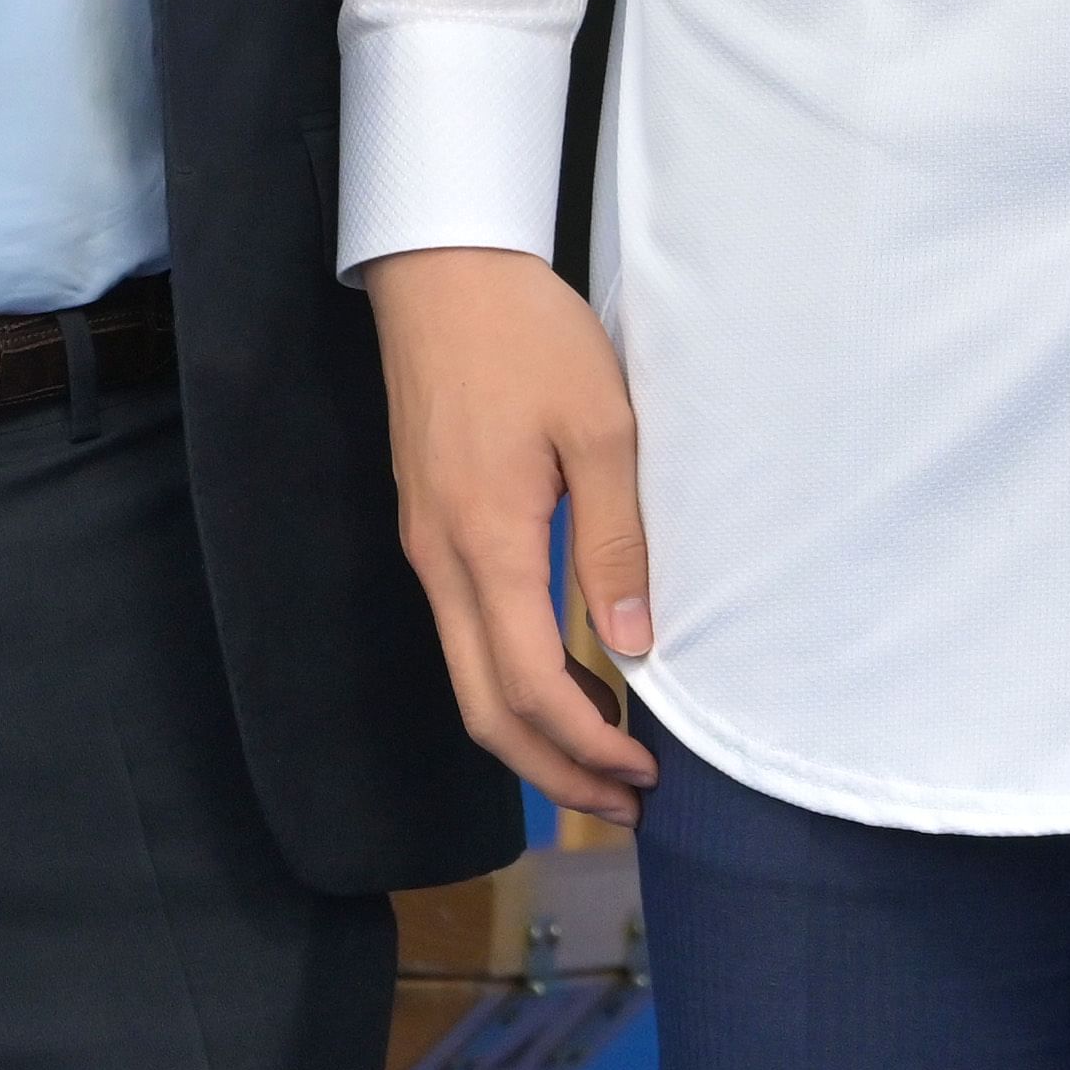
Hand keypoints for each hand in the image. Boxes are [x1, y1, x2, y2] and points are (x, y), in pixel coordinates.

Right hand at [370, 243, 659, 818]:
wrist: (441, 269)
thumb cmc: (528, 335)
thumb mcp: (603, 428)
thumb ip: (616, 543)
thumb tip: (634, 647)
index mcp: (486, 541)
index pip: (527, 685)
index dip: (585, 745)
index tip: (643, 772)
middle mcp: (442, 560)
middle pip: (482, 709)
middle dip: (553, 770)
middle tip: (625, 799)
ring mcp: (426, 545)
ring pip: (467, 677)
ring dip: (531, 732)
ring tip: (605, 756)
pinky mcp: (428, 525)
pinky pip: (463, 633)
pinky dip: (511, 681)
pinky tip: (565, 678)